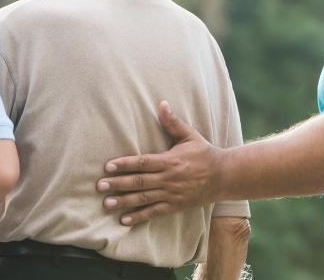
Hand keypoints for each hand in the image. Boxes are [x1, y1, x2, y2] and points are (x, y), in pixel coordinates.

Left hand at [96, 101, 221, 225]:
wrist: (223, 177)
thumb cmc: (204, 153)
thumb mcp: (190, 135)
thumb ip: (173, 122)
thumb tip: (161, 103)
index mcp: (170, 161)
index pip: (143, 162)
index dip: (125, 164)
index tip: (108, 166)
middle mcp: (169, 179)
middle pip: (139, 182)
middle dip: (118, 184)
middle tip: (99, 186)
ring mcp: (172, 194)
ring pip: (144, 199)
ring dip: (124, 202)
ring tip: (106, 204)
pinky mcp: (175, 206)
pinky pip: (155, 212)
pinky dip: (139, 217)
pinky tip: (124, 220)